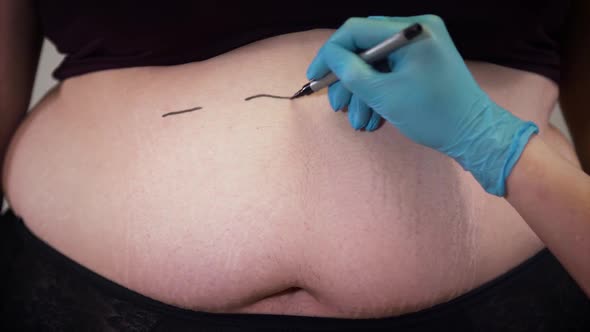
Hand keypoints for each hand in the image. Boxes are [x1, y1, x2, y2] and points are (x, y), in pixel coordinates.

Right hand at [306, 15, 538, 195]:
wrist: (474, 134)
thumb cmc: (432, 114)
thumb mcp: (384, 95)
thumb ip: (351, 72)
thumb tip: (329, 57)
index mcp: (412, 30)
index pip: (356, 29)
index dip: (330, 52)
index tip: (314, 77)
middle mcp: (418, 29)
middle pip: (365, 47)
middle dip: (348, 79)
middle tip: (337, 105)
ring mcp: (422, 45)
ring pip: (376, 62)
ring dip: (363, 92)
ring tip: (358, 121)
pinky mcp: (424, 61)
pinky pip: (392, 70)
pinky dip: (379, 91)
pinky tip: (372, 117)